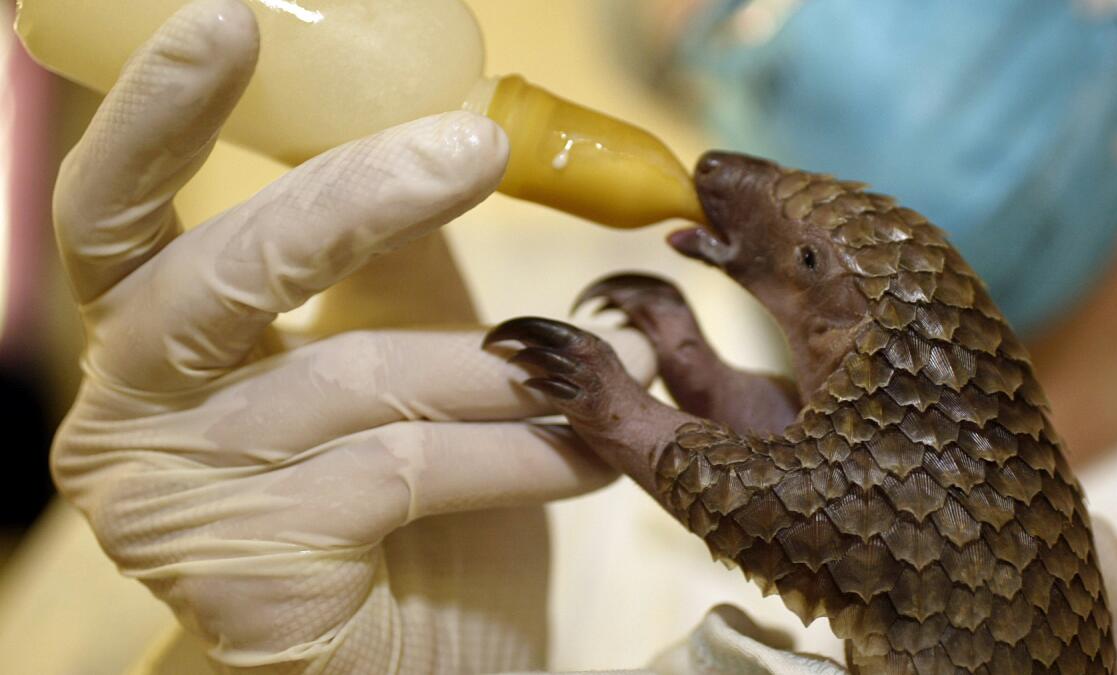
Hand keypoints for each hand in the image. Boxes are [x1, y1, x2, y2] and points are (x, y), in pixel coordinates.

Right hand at [49, 0, 652, 670]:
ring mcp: (176, 500)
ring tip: (599, 361)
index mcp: (151, 338)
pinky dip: (519, 454)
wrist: (413, 667)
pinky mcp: (247, 576)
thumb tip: (446, 134)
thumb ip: (391, 264)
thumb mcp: (395, 360)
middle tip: (472, 150)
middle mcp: (130, 413)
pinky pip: (405, 472)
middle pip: (220, 271)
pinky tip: (587, 455)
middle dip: (353, 201)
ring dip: (496, 365)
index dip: (155, 115)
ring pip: (350, 377)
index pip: (118, 210)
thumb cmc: (403, 513)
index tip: (227, 23)